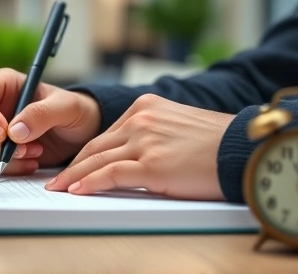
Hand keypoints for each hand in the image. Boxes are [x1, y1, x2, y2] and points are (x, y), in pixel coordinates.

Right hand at [0, 68, 100, 174]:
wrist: (83, 133)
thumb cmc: (76, 110)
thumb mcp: (67, 107)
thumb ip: (42, 113)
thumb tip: (14, 131)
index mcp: (4, 84)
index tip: (4, 134)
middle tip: (24, 149)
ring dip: (3, 157)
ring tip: (35, 154)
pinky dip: (9, 168)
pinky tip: (32, 163)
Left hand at [45, 94, 234, 200]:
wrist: (241, 149)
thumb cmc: (214, 142)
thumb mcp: (176, 127)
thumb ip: (150, 135)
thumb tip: (130, 158)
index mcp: (145, 107)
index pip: (107, 134)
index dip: (87, 153)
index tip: (75, 165)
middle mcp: (141, 120)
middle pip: (97, 146)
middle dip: (73, 165)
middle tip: (56, 180)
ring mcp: (145, 141)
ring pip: (99, 160)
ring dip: (74, 176)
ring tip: (58, 189)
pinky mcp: (152, 164)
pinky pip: (111, 174)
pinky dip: (90, 183)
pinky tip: (77, 191)